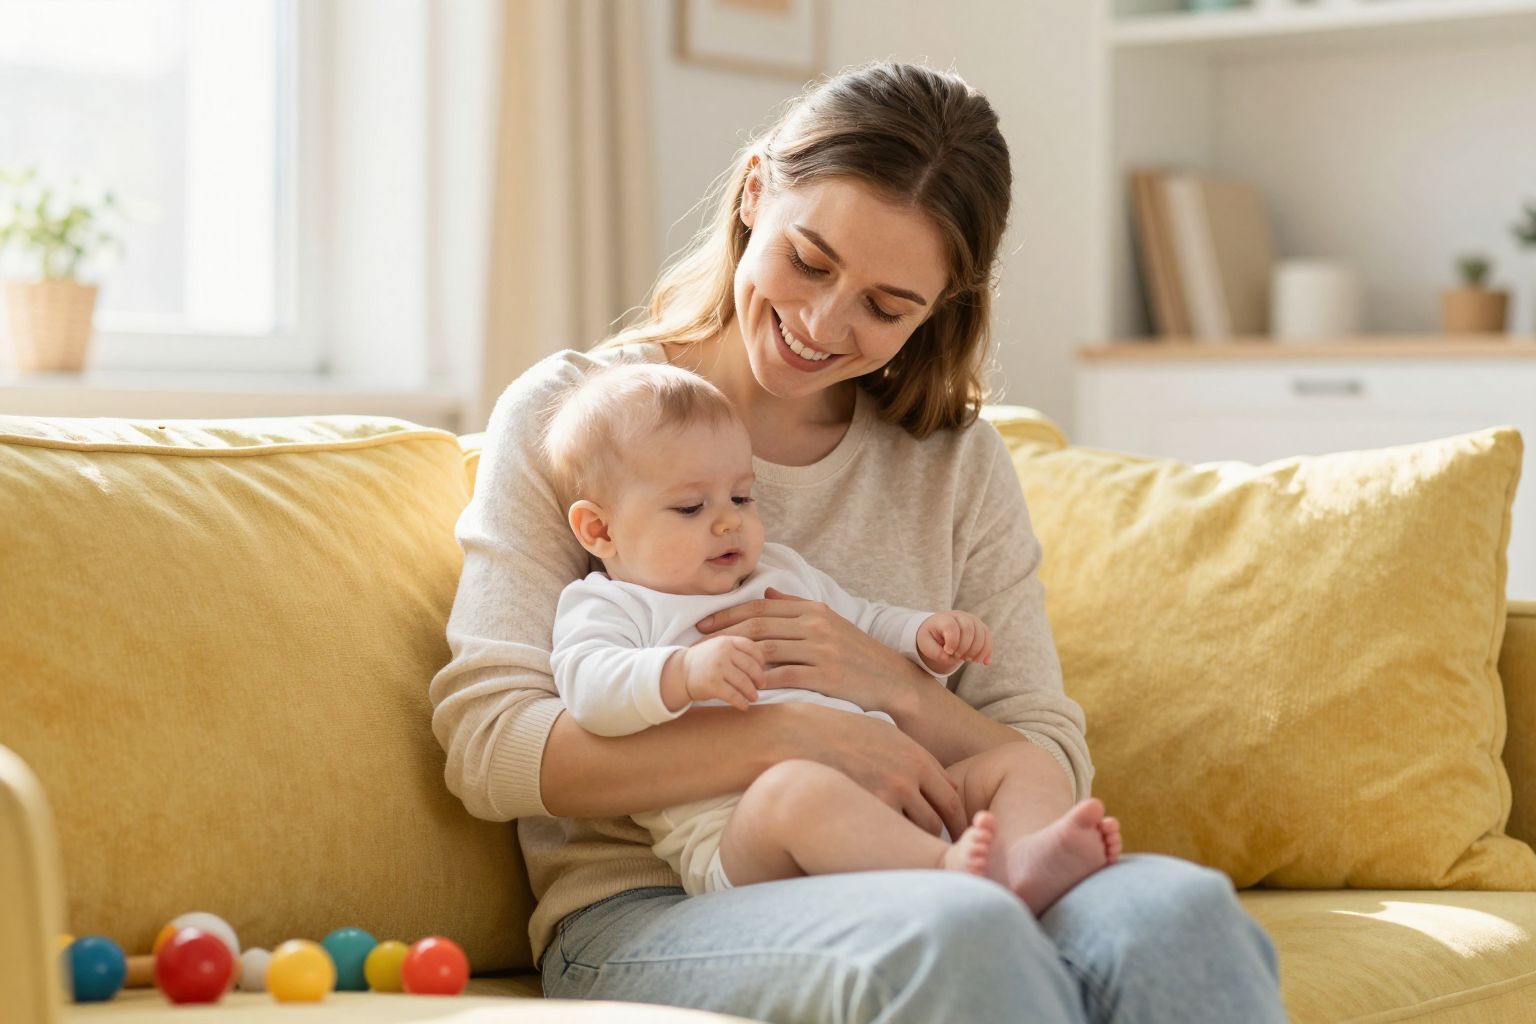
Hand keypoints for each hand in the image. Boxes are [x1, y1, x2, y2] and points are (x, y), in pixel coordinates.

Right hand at [681, 635, 765, 710]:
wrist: (679, 672)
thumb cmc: (703, 661)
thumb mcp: (718, 646)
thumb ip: (736, 649)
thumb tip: (762, 665)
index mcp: (726, 641)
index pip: (751, 647)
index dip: (760, 659)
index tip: (763, 669)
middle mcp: (723, 652)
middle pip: (750, 666)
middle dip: (759, 678)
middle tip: (761, 686)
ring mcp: (718, 668)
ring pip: (744, 682)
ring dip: (751, 692)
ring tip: (754, 697)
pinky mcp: (713, 685)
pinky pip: (734, 695)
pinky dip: (741, 702)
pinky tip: (744, 706)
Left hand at [696, 587, 918, 712]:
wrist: (892, 680)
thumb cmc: (857, 653)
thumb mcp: (830, 622)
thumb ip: (796, 607)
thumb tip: (767, 594)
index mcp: (813, 610)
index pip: (761, 607)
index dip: (729, 615)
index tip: (705, 624)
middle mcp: (816, 626)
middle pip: (758, 627)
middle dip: (723, 634)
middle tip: (697, 644)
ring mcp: (821, 650)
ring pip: (766, 650)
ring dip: (736, 658)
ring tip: (714, 666)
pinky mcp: (826, 675)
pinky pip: (784, 676)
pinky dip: (760, 681)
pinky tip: (741, 686)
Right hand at [772, 703, 966, 837]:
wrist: (795, 736)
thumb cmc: (836, 733)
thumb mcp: (882, 733)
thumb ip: (909, 757)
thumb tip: (927, 777)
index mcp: (916, 757)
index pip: (950, 797)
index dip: (952, 819)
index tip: (949, 832)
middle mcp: (909, 777)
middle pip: (939, 819)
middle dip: (940, 838)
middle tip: (935, 856)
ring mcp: (889, 795)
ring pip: (917, 834)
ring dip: (915, 846)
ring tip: (907, 858)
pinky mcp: (866, 812)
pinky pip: (890, 840)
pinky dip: (891, 850)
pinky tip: (883, 856)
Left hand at [916, 611, 992, 675]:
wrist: (939, 629)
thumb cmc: (931, 637)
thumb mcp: (925, 644)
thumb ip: (934, 652)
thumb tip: (949, 657)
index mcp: (944, 618)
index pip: (951, 627)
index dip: (952, 642)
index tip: (948, 651)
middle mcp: (960, 616)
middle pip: (969, 630)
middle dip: (965, 648)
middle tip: (958, 657)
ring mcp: (972, 620)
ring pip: (981, 634)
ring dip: (977, 651)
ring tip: (968, 660)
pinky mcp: (980, 627)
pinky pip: (988, 638)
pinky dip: (987, 651)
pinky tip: (985, 662)